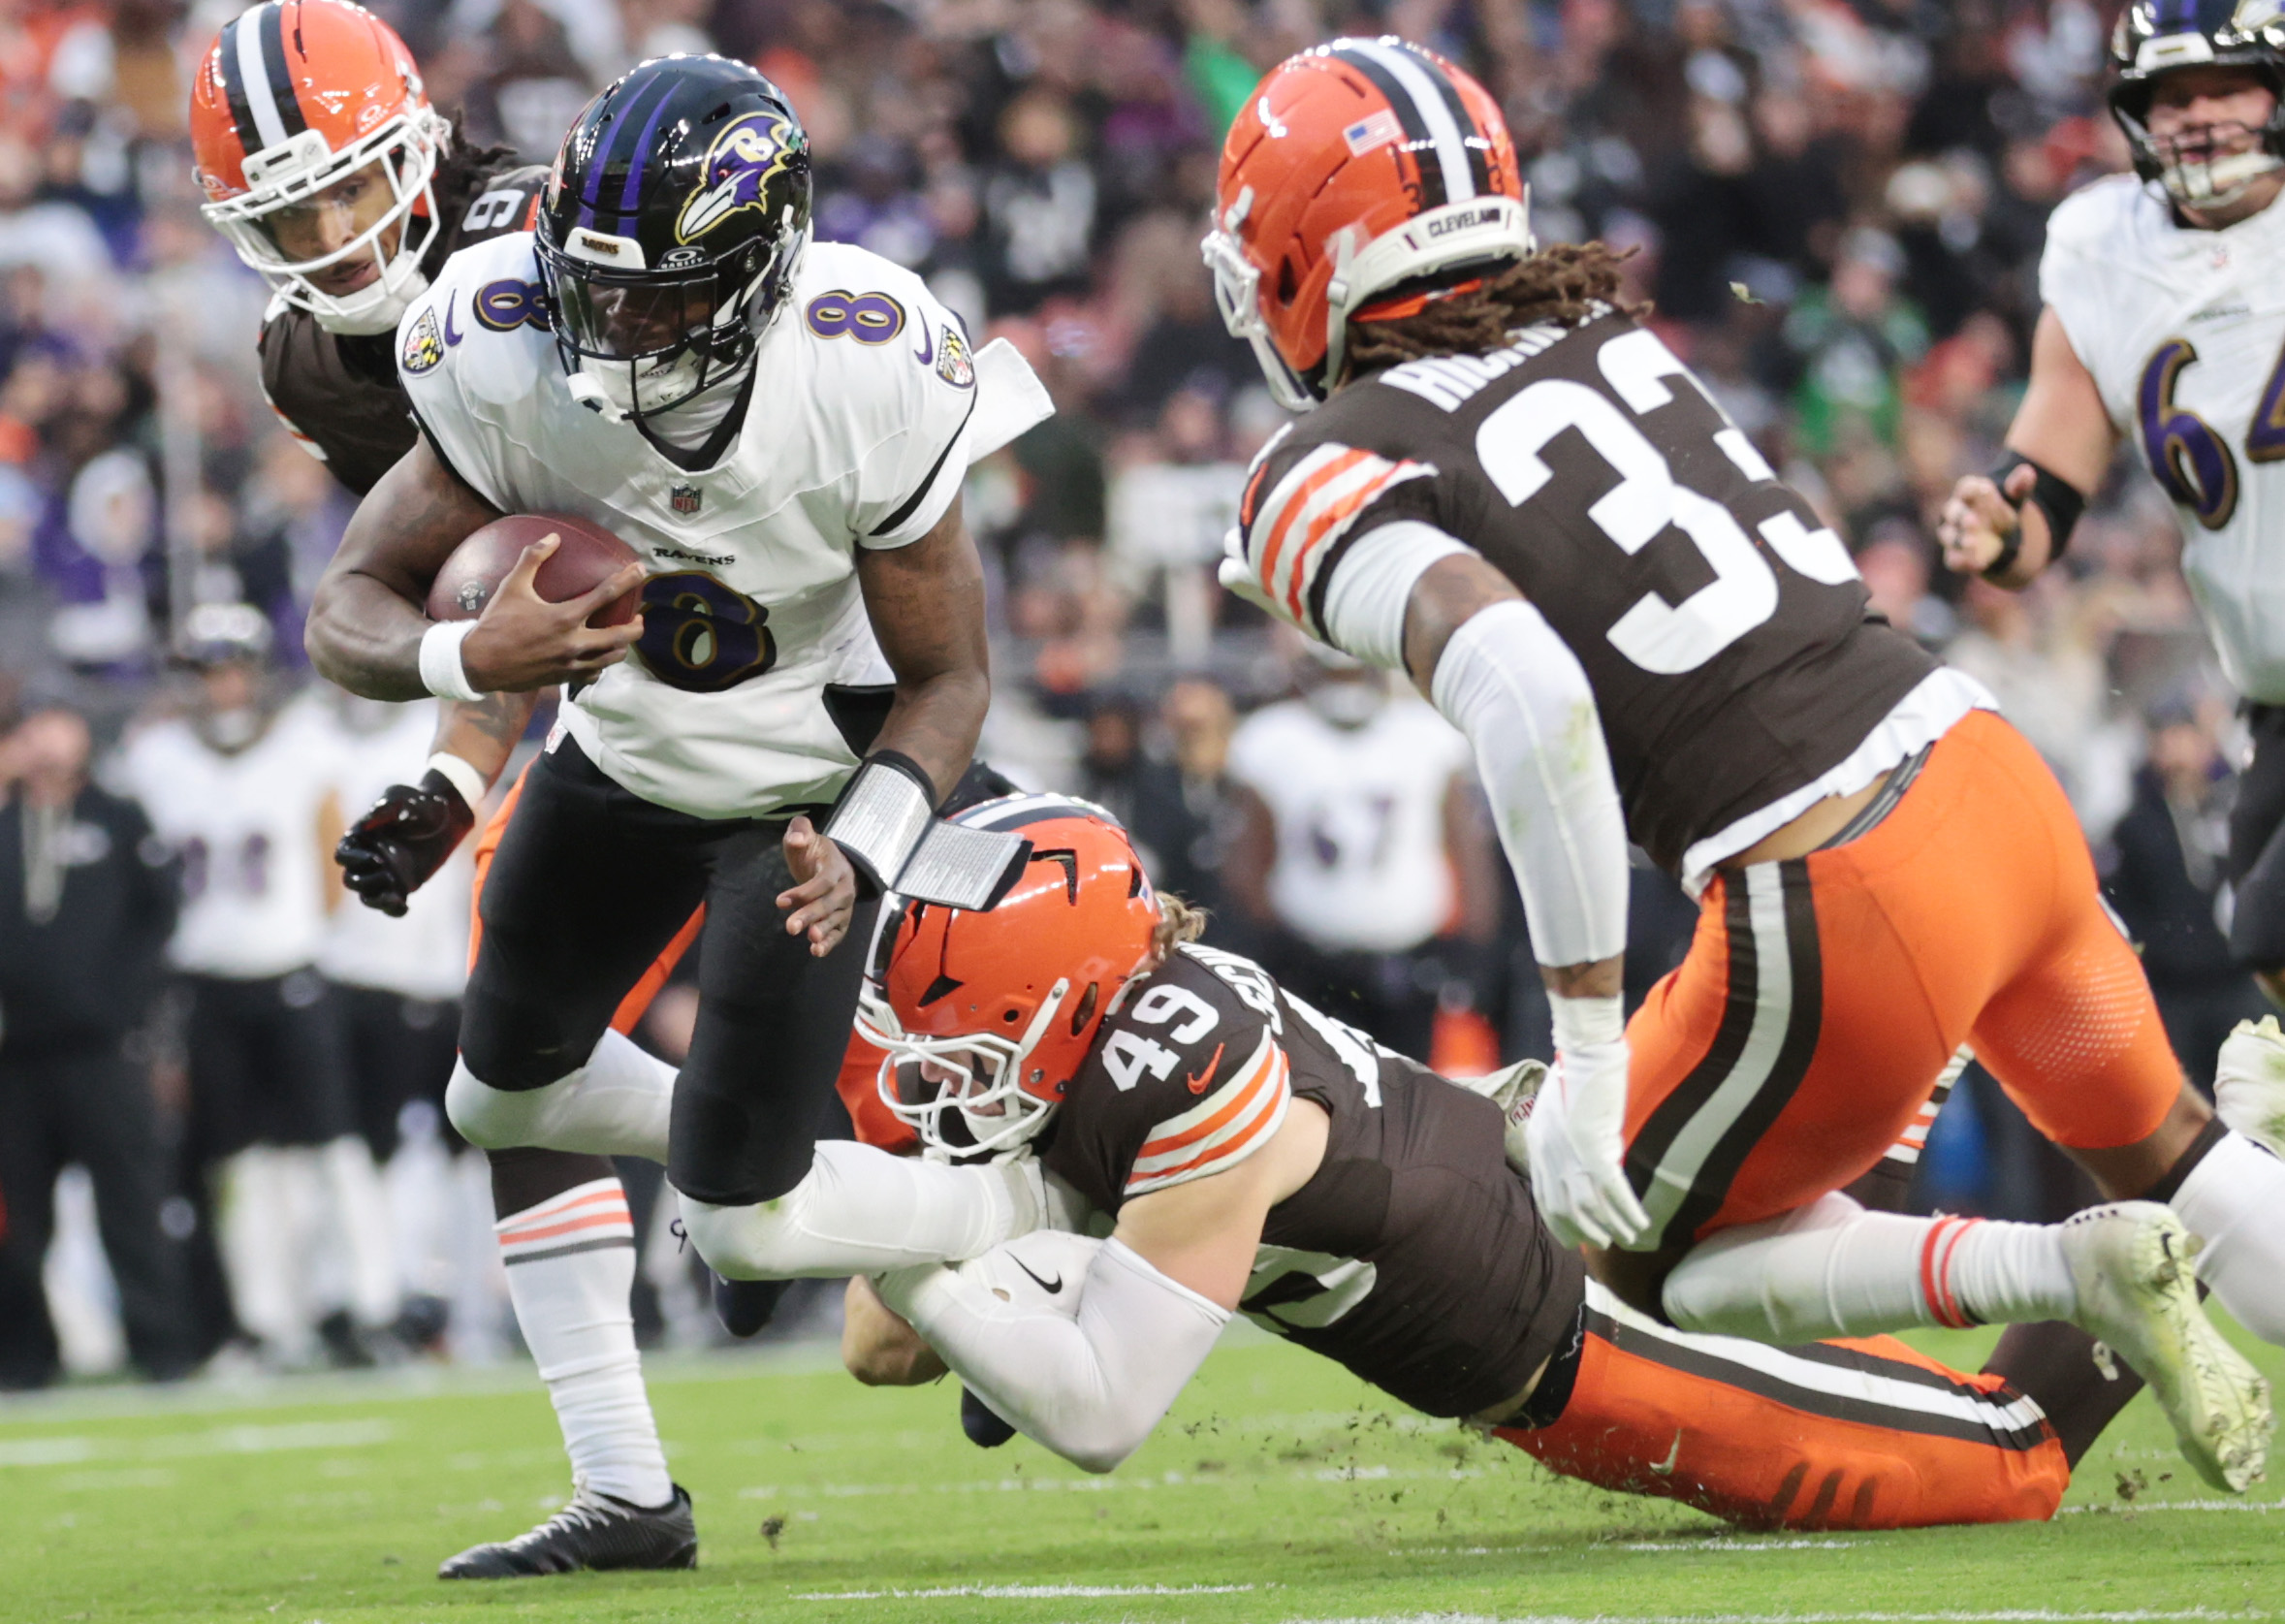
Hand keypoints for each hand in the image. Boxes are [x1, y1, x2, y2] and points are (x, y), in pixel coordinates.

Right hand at [334, 769, 475, 916]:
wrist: (447, 816)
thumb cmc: (421, 803)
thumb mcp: (404, 799)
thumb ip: (387, 807)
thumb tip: (369, 817)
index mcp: (362, 837)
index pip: (343, 855)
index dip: (352, 860)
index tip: (374, 858)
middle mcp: (368, 857)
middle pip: (351, 880)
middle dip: (366, 881)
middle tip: (388, 874)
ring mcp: (384, 873)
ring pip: (368, 896)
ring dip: (377, 900)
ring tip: (395, 898)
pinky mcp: (401, 884)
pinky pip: (390, 904)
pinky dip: (393, 910)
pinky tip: (405, 907)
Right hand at [458, 534, 645, 691]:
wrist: (479, 663)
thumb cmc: (496, 622)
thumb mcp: (512, 586)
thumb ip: (533, 558)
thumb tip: (552, 537)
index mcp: (564, 617)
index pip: (606, 594)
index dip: (627, 580)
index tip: (640, 570)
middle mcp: (574, 642)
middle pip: (620, 636)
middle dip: (636, 626)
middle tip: (640, 618)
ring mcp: (571, 663)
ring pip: (611, 658)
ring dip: (622, 647)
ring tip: (624, 638)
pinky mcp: (564, 678)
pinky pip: (592, 674)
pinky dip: (600, 666)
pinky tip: (599, 659)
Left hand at [780, 814, 855, 956]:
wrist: (831, 863)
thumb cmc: (812, 851)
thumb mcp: (804, 834)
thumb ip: (799, 830)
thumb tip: (796, 839)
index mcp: (836, 866)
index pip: (824, 881)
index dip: (804, 892)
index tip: (779, 901)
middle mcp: (845, 888)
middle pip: (830, 903)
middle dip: (811, 915)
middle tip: (790, 928)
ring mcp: (845, 906)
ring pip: (836, 920)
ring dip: (824, 931)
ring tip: (810, 941)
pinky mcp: (842, 920)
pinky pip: (839, 933)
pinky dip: (830, 943)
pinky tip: (816, 951)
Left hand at [1523, 1035, 1652, 1250]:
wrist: (1584, 1055)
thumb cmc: (1573, 1075)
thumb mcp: (1556, 1110)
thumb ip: (1560, 1136)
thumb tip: (1576, 1156)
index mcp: (1538, 1147)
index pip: (1543, 1198)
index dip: (1558, 1222)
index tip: (1573, 1238)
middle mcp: (1550, 1156)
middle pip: (1564, 1209)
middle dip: (1584, 1232)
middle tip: (1602, 1244)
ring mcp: (1572, 1154)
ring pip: (1590, 1207)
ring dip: (1611, 1226)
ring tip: (1627, 1237)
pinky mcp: (1596, 1149)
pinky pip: (1613, 1191)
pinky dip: (1628, 1210)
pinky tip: (1640, 1222)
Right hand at [1936, 466, 2032, 576]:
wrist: (1997, 536)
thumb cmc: (2002, 510)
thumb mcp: (2015, 497)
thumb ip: (2019, 485)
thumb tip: (2028, 472)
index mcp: (1968, 493)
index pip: (1966, 487)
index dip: (1974, 488)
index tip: (1987, 488)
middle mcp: (1954, 512)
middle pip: (1952, 511)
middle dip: (1960, 516)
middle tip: (1972, 521)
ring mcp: (1951, 534)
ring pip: (1949, 536)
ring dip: (1959, 540)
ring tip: (1972, 543)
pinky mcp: (1954, 554)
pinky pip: (1953, 559)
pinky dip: (1963, 561)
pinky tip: (1978, 564)